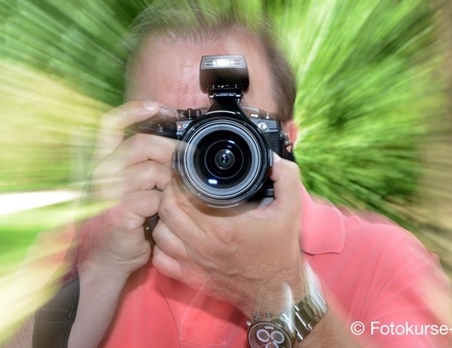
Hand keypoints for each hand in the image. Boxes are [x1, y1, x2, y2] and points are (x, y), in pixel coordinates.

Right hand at [78, 100, 176, 277]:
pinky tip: (161, 213)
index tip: (156, 106)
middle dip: (169, 152)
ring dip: (169, 183)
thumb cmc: (126, 221)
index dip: (133, 110)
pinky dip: (166, 205)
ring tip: (168, 196)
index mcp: (104, 161)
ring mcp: (108, 191)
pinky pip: (155, 198)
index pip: (110, 124)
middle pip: (141, 144)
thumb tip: (177, 149)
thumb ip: (146, 166)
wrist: (108, 258)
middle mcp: (102, 172)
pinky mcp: (119, 211)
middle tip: (184, 164)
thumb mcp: (132, 187)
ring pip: (151, 171)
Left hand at [152, 153, 305, 315]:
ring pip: (160, 233)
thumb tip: (273, 159)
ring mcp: (194, 263)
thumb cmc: (281, 252)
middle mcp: (204, 244)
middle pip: (166, 210)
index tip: (187, 172)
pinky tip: (174, 235)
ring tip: (176, 208)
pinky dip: (162, 245)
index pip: (184, 195)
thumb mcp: (291, 210)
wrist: (276, 291)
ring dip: (164, 217)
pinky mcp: (190, 277)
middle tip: (179, 185)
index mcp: (224, 226)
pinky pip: (160, 259)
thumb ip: (286, 178)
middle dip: (169, 192)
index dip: (181, 179)